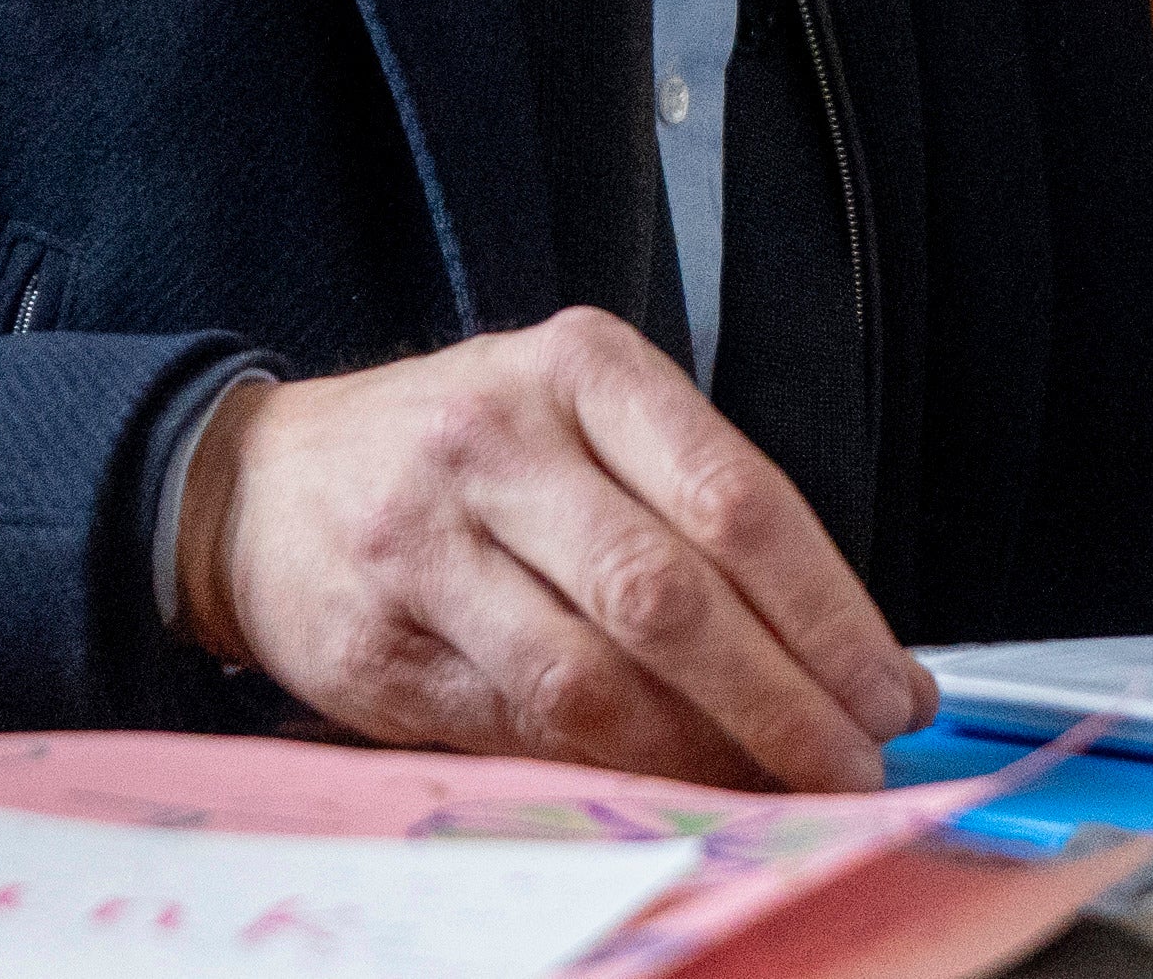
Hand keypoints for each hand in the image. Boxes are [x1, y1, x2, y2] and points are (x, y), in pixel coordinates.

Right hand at [172, 309, 935, 782]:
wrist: (261, 484)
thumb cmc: (465, 451)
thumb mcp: (581, 418)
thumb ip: (697, 508)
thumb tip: (843, 653)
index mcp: (585, 367)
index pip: (737, 499)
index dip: (828, 612)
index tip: (891, 688)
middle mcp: (501, 441)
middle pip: (672, 594)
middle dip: (782, 697)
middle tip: (852, 760)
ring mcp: (428, 542)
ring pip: (593, 676)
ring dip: (702, 750)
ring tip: (774, 785)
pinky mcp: (377, 643)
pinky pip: (516, 726)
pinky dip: (607, 768)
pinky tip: (668, 783)